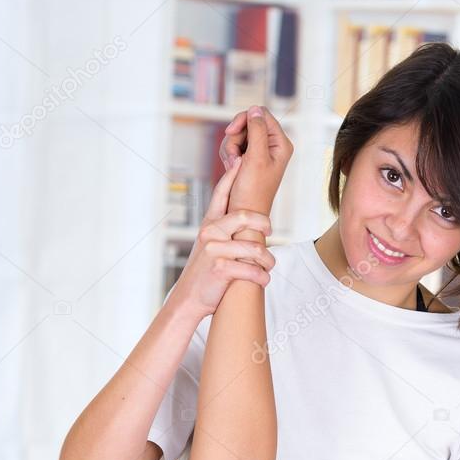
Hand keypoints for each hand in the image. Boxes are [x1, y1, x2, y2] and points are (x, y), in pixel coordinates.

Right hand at [170, 158, 275, 320]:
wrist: (189, 298)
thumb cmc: (205, 272)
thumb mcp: (209, 245)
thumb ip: (223, 229)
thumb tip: (243, 216)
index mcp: (209, 224)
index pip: (221, 193)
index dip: (232, 175)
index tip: (241, 160)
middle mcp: (210, 232)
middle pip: (245, 216)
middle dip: (264, 224)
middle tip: (269, 232)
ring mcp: (214, 250)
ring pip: (255, 248)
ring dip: (268, 261)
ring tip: (269, 266)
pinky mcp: (220, 268)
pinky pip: (251, 270)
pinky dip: (262, 278)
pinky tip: (263, 280)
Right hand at [221, 106, 292, 217]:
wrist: (243, 213)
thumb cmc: (253, 192)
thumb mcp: (256, 158)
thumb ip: (257, 131)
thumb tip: (255, 109)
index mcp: (280, 144)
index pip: (262, 115)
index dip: (244, 120)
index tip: (231, 132)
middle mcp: (272, 146)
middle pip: (248, 123)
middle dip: (235, 138)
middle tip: (233, 157)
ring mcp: (259, 152)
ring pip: (238, 135)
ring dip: (230, 148)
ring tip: (232, 166)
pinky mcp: (248, 159)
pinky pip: (234, 146)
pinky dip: (228, 155)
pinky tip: (231, 168)